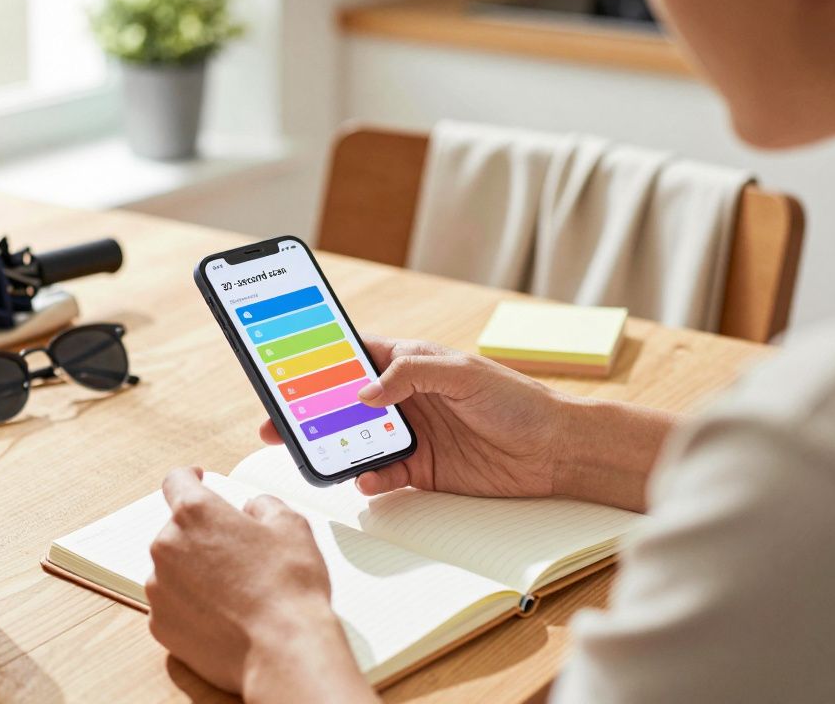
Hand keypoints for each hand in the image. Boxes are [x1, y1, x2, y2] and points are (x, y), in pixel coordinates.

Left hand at [147, 468, 373, 701]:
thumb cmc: (288, 587)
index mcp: (195, 513)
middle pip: (178, 530)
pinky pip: (172, 604)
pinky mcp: (160, 624)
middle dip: (204, 536)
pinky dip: (191, 606)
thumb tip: (252, 509)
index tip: (196, 479)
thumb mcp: (291, 526)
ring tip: (235, 592)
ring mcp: (159, 588)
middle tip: (239, 555)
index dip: (190, 477)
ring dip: (195, 572)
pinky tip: (223, 616)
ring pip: (174, 569)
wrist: (282, 650)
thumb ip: (265, 505)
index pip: (177, 481)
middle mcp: (167, 546)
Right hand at [261, 335, 570, 497]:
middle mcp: (404, 399)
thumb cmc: (516, 400)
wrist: (555, 451)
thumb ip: (411, 376)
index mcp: (410, 364)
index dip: (320, 360)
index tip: (288, 369)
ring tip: (313, 454)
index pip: (355, 355)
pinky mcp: (422, 471)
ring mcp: (412, 436)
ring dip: (334, 448)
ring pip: (357, 440)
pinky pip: (383, 475)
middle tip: (279, 422)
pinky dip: (369, 478)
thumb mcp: (462, 374)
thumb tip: (364, 393)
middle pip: (344, 403)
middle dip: (310, 412)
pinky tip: (366, 479)